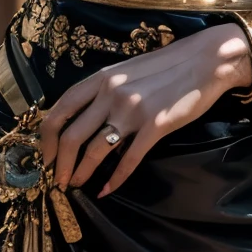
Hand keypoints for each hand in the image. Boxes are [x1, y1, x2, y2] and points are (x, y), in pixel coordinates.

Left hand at [40, 23, 251, 197]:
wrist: (206, 61)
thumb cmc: (166, 67)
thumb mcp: (126, 72)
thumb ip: (103, 91)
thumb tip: (81, 118)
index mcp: (102, 78)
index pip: (60, 109)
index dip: (47, 138)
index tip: (45, 157)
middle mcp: (111, 93)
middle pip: (72, 135)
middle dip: (60, 164)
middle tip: (58, 180)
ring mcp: (133, 110)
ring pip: (95, 150)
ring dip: (80, 173)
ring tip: (76, 185)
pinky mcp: (156, 126)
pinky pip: (128, 160)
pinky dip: (114, 180)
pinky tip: (106, 190)